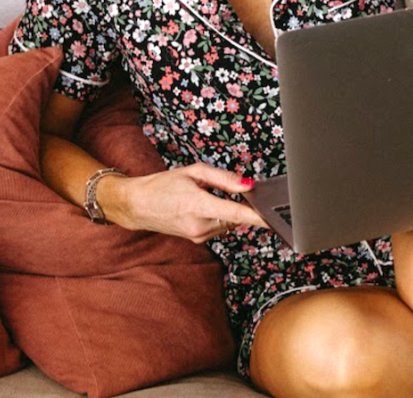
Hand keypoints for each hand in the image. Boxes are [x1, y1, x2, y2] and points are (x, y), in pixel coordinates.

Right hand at [99, 162, 268, 242]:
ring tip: (206, 196)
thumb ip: (224, 178)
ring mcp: (198, 236)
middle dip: (239, 204)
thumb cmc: (162, 185)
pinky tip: (204, 207)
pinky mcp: (197, 240)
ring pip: (228, 223)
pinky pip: (219, 227)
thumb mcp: (194, 172)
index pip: (236, 214)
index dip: (258, 217)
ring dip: (227, 211)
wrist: (137, 205)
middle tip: (225, 189)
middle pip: (236, 217)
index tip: (274, 219)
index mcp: (198, 206)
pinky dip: (219, 217)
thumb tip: (248, 184)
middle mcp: (199, 226)